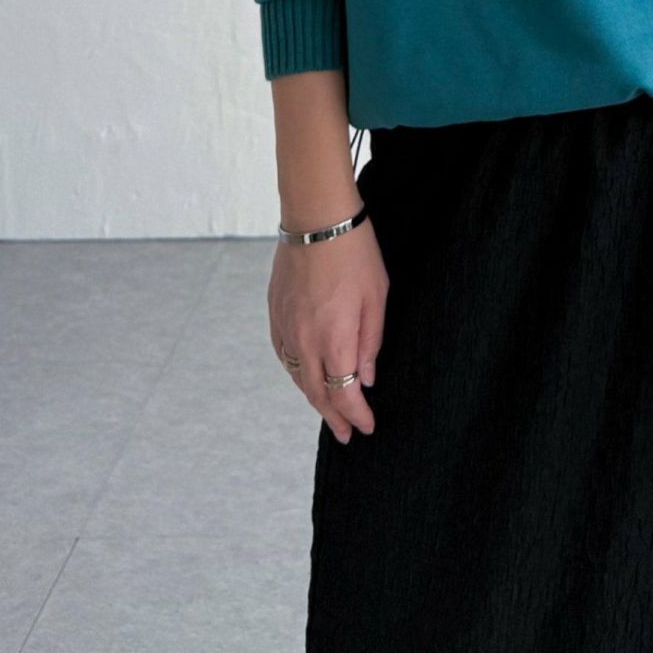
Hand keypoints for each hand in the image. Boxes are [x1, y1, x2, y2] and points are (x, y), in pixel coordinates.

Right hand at [268, 216, 388, 443]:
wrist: (316, 218)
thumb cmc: (354, 253)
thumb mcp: (377, 297)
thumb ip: (370, 342)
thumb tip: (366, 378)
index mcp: (333, 339)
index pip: (343, 393)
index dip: (356, 415)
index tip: (367, 427)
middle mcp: (304, 340)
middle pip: (317, 393)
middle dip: (334, 417)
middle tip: (347, 434)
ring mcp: (285, 327)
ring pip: (298, 377)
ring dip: (314, 398)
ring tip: (329, 412)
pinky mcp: (275, 313)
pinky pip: (284, 355)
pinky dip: (297, 373)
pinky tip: (306, 377)